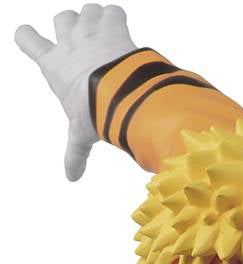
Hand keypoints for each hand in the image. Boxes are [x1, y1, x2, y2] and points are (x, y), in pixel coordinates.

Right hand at [15, 5, 136, 179]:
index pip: (27, 40)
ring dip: (95, 21)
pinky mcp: (112, 25)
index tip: (29, 38)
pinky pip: (111, 10)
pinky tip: (124, 35)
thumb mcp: (82, 133)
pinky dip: (117, 19)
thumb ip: (75, 152)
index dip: (27, 37)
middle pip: (61, 17)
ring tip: (107, 40)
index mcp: (54, 65)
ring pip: (86, 10)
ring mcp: (90, 30)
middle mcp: (69, 42)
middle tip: (84, 46)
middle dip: (71, 27)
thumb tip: (71, 177)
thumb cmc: (95, 113)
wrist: (121, 94)